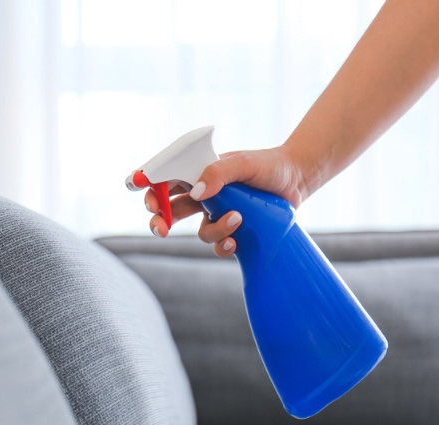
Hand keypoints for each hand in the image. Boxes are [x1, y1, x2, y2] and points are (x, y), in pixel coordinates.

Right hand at [145, 144, 307, 256]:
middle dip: (160, 221)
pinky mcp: (234, 231)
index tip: (140, 192)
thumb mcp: (244, 163)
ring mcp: (218, 215)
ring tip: (237, 219)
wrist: (298, 180)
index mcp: (199, 173)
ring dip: (214, 230)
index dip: (149, 186)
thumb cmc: (269, 166)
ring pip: (200, 232)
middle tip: (161, 229)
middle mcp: (204, 195)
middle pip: (170, 211)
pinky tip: (236, 240)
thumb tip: (197, 192)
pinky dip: (224, 246)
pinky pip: (219, 246)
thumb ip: (219, 173)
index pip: (166, 179)